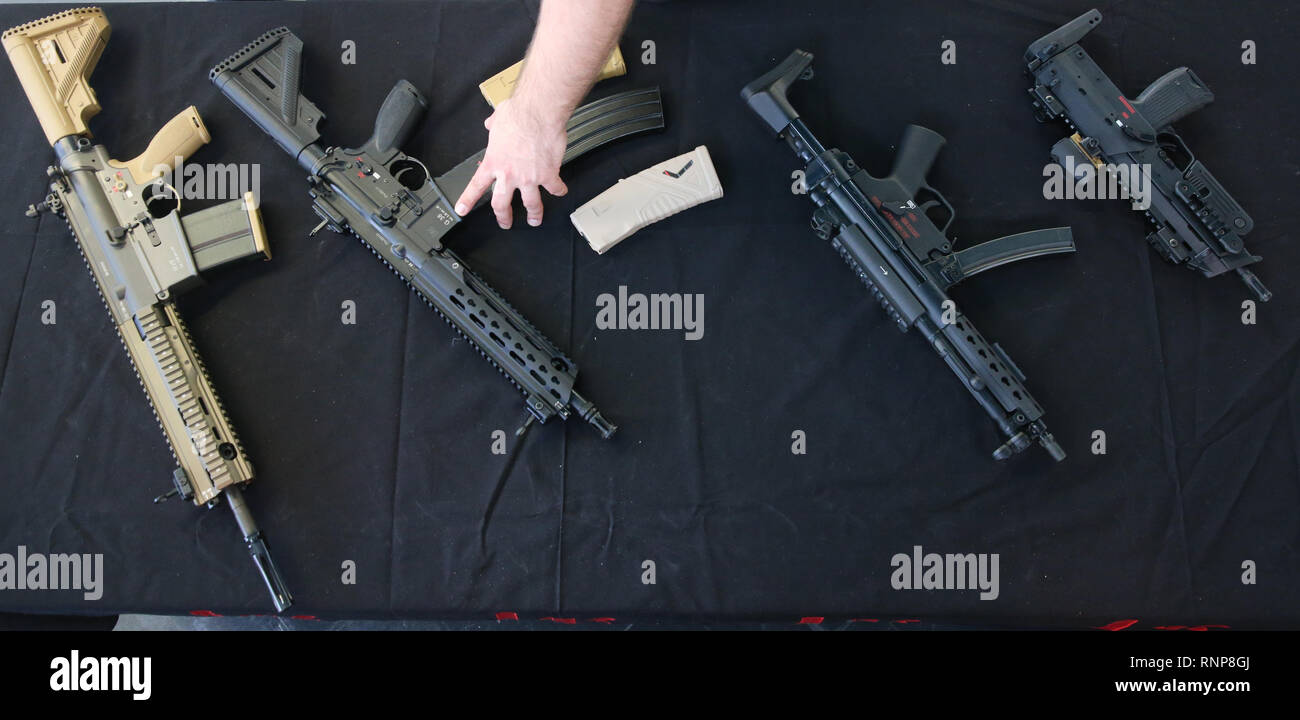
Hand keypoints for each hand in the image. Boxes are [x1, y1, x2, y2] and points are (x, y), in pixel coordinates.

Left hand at [453, 97, 568, 227]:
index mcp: (493, 162)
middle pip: (501, 204)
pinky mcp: (548, 175)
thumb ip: (493, 125)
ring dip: (534, 214)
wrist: (538, 112)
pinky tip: (561, 191)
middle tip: (505, 223)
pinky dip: (559, 190)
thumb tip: (490, 123)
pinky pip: (555, 188)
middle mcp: (509, 174)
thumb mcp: (497, 119)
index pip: (476, 186)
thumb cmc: (518, 113)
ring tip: (535, 219)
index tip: (462, 210)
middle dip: (503, 217)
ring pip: (531, 204)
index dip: (468, 200)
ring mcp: (529, 178)